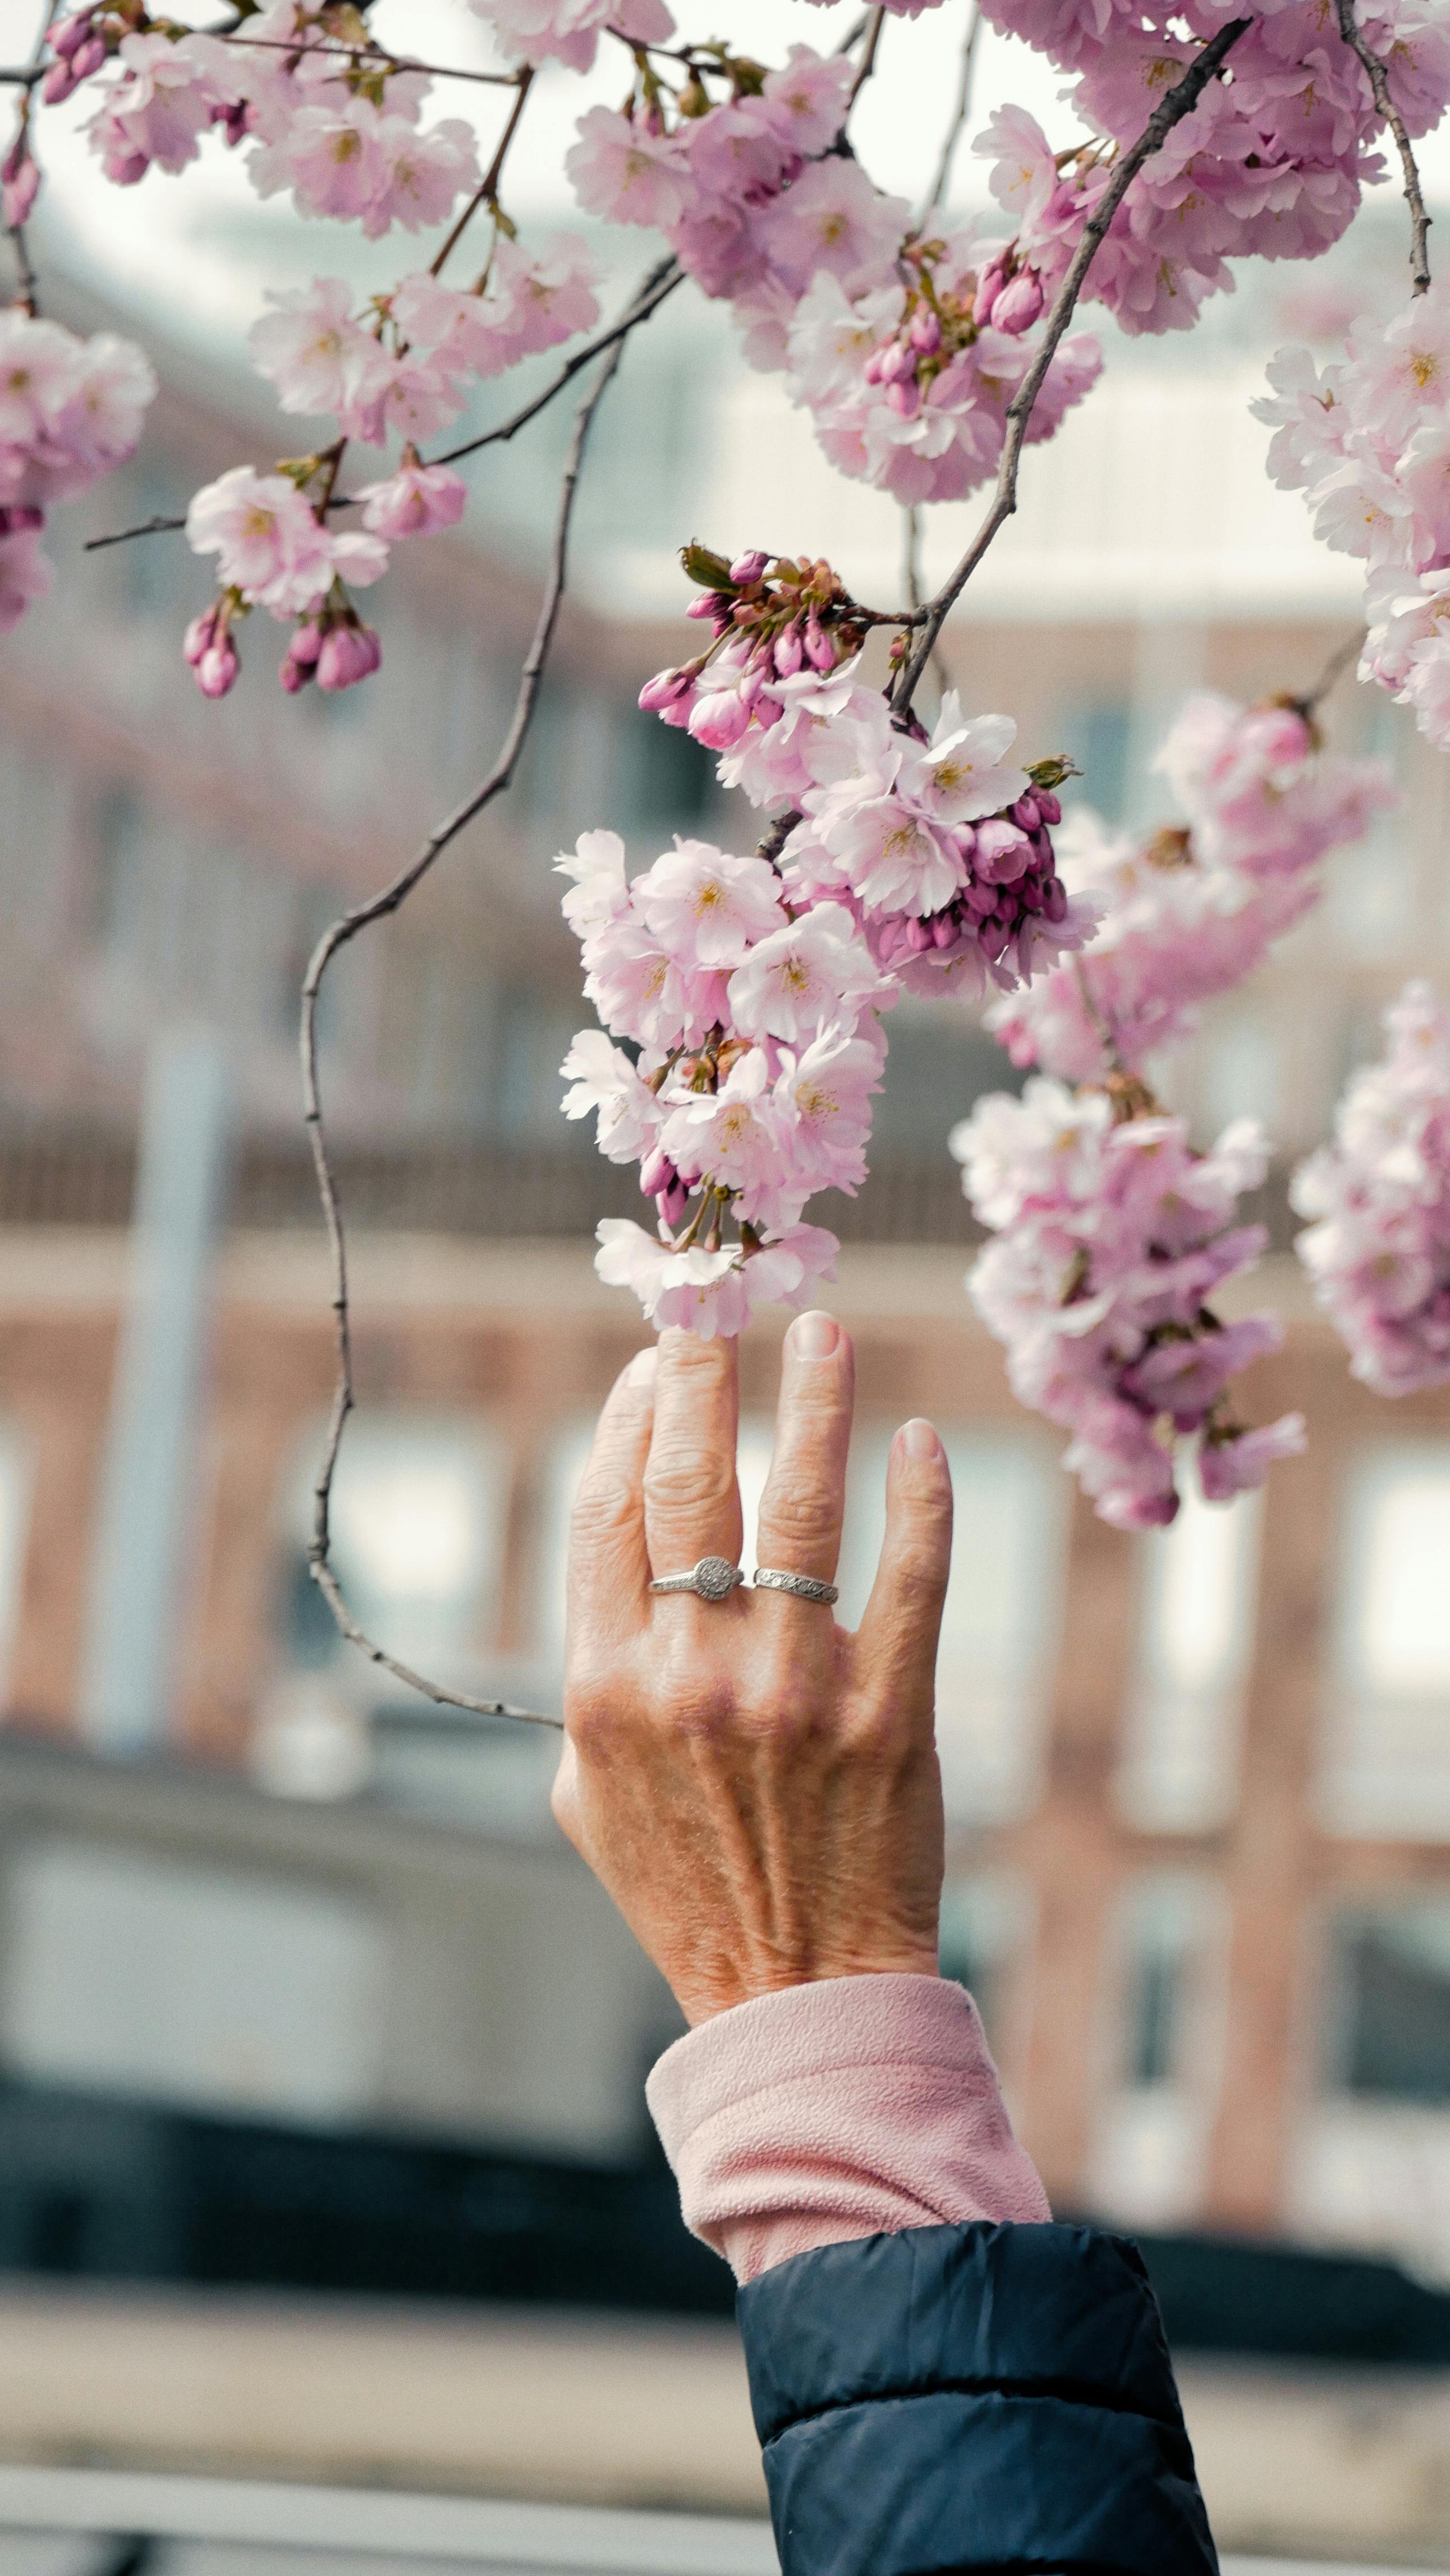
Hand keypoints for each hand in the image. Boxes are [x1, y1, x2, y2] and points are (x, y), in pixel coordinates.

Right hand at [552, 1309, 954, 2025]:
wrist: (796, 1993)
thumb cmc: (688, 1891)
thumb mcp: (587, 1800)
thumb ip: (585, 1690)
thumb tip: (605, 1591)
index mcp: (604, 1687)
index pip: (607, 1509)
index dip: (626, 1417)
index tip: (651, 1362)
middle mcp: (689, 1676)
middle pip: (686, 1480)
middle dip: (700, 1371)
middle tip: (722, 1299)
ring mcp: (792, 1692)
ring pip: (797, 1507)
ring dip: (811, 1401)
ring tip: (825, 1329)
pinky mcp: (890, 1714)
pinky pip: (909, 1579)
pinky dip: (918, 1501)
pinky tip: (918, 1442)